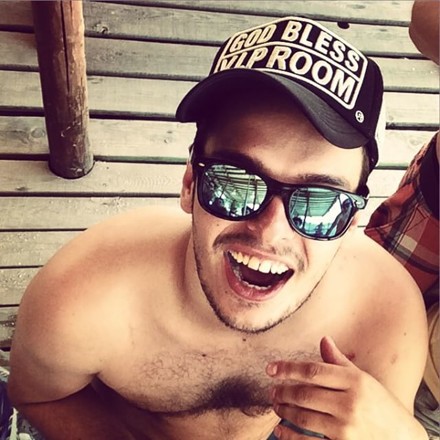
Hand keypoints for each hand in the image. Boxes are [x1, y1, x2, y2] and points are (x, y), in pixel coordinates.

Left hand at [267, 336, 426, 439]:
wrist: (403, 438)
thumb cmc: (380, 404)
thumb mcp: (362, 378)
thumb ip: (339, 361)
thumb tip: (323, 339)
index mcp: (354, 381)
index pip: (313, 371)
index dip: (288, 369)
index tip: (271, 368)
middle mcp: (350, 403)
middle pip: (305, 394)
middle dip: (283, 392)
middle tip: (272, 391)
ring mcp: (346, 428)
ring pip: (304, 417)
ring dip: (285, 411)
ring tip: (276, 405)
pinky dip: (290, 436)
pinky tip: (279, 430)